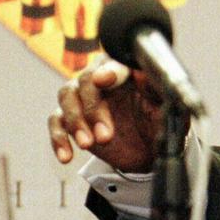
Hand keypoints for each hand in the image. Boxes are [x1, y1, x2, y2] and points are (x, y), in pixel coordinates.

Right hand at [47, 57, 163, 172]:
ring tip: (87, 144)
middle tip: (105, 135)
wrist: (148, 150)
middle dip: (93, 109)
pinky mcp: (73, 119)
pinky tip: (66, 155)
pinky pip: (56, 122)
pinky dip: (59, 138)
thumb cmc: (157, 122)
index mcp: (125, 70)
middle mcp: (101, 78)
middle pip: (85, 81)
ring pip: (67, 97)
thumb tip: (142, 73)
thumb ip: (154, 89)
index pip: (113, 64)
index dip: (107, 71)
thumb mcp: (162, 108)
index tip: (102, 80)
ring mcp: (84, 98)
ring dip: (75, 122)